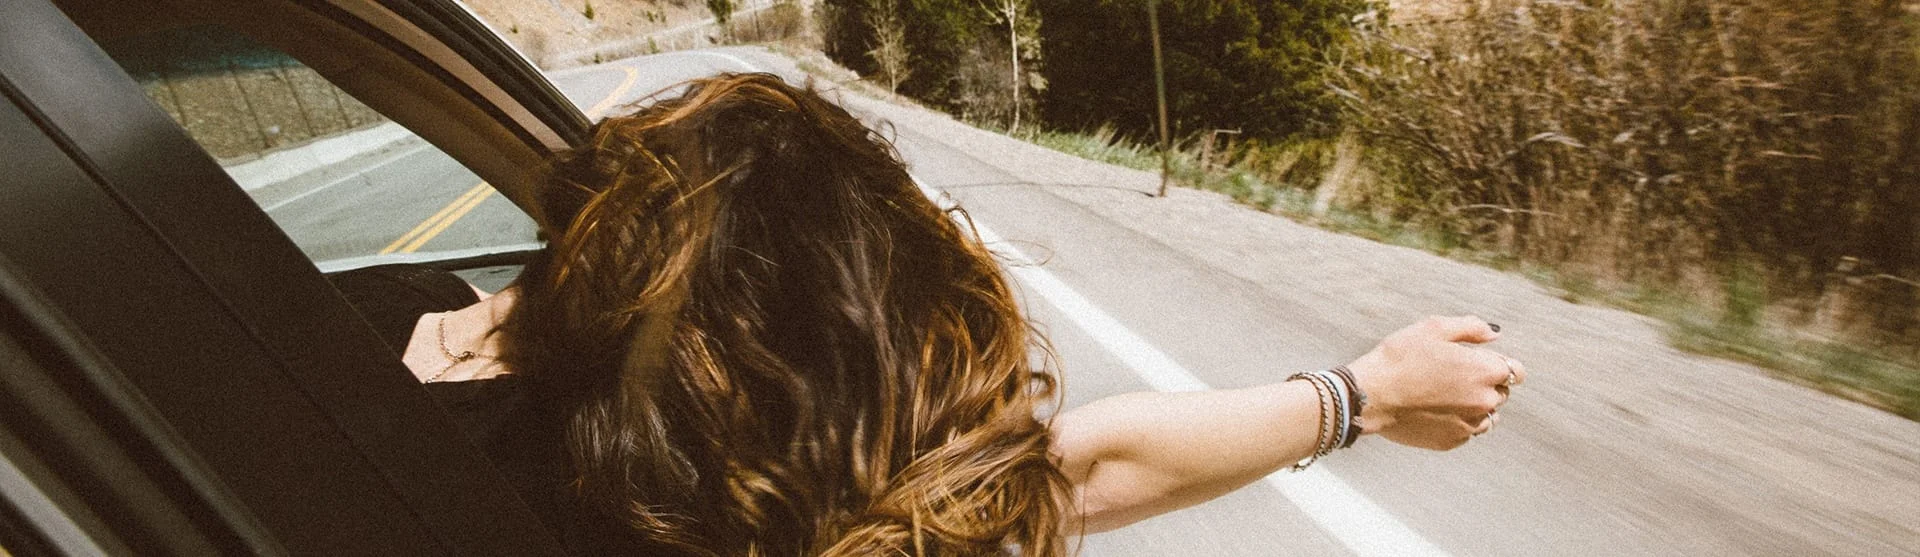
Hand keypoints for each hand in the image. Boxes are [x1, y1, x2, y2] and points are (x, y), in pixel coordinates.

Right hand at [1346, 315, 1525, 449]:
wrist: (1371, 395)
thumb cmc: (1400, 357)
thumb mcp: (1434, 328)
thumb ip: (1471, 328)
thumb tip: (1494, 334)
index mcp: (1486, 371)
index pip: (1517, 371)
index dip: (1499, 364)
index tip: (1479, 361)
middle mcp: (1485, 401)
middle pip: (1501, 393)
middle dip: (1485, 384)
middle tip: (1452, 376)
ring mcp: (1469, 425)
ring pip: (1487, 416)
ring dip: (1474, 405)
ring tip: (1444, 395)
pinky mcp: (1452, 441)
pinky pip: (1466, 431)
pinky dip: (1457, 422)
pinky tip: (1434, 410)